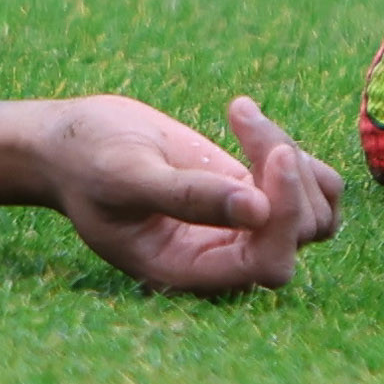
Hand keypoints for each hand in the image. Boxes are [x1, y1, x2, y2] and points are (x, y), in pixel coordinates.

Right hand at [33, 94, 343, 296]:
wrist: (68, 145)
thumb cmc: (85, 161)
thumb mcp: (127, 174)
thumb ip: (188, 196)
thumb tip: (259, 211)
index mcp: (190, 270)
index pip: (268, 265)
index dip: (283, 216)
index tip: (272, 155)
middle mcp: (223, 258)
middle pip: (301, 234)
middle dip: (286, 174)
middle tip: (239, 114)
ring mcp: (242, 228)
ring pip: (315, 211)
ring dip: (293, 157)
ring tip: (239, 114)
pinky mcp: (250, 196)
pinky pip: (309, 186)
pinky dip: (292, 150)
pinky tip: (243, 118)